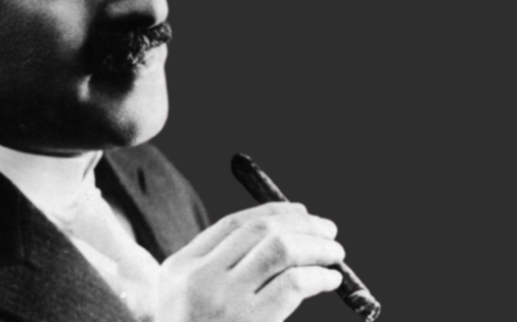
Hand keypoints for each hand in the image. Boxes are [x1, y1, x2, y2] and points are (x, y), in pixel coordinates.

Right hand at [154, 202, 343, 321]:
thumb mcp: (187, 303)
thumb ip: (216, 270)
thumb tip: (283, 237)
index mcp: (181, 268)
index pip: (234, 224)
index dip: (275, 213)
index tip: (302, 213)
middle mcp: (199, 278)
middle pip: (259, 231)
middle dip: (301, 223)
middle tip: (329, 230)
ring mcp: (223, 301)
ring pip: (280, 249)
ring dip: (315, 245)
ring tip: (335, 253)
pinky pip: (293, 283)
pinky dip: (318, 276)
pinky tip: (329, 280)